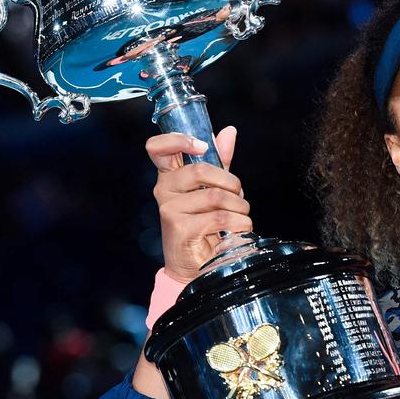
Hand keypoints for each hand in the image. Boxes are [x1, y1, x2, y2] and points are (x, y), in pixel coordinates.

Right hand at [145, 126, 251, 282]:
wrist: (196, 267)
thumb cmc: (205, 224)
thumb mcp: (214, 187)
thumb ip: (219, 160)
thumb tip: (228, 131)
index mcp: (169, 176)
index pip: (157, 148)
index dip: (178, 140)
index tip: (202, 146)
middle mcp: (164, 190)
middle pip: (200, 169)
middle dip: (230, 182)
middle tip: (239, 195)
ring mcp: (169, 209)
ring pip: (215, 196)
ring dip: (239, 207)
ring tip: (242, 216)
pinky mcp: (179, 228)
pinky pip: (219, 217)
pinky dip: (239, 223)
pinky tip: (240, 229)